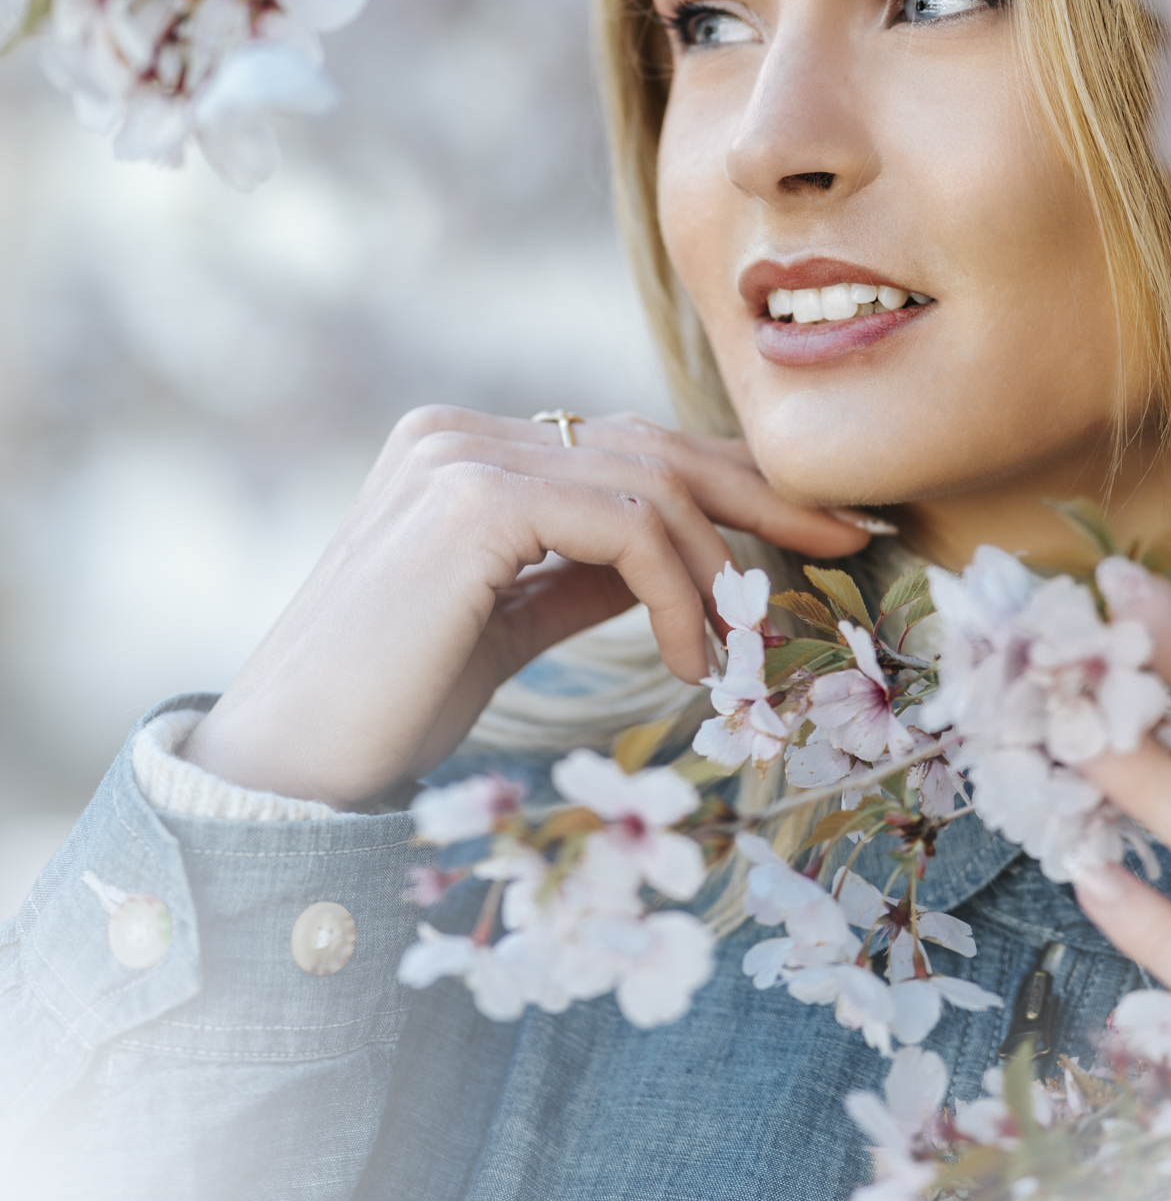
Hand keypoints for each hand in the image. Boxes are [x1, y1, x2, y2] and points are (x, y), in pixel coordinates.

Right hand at [182, 407, 868, 808]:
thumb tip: (683, 560)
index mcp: (467, 448)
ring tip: (744, 653)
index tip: (821, 526)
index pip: (632, 445)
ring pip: (654, 483)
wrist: (289, 770)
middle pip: (656, 445)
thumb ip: (582, 573)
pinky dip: (681, 592)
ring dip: (723, 572)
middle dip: (765, 499)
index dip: (734, 483)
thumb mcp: (510, 622)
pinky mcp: (474, 500)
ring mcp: (463, 454)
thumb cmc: (391, 706)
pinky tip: (692, 661)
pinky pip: (629, 525)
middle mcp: (464, 431)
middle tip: (851, 542)